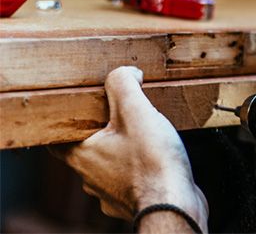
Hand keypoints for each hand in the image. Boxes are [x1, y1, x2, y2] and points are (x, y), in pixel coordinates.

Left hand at [49, 66, 207, 230]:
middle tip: (126, 115)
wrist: (176, 205)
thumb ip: (124, 84)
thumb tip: (126, 72)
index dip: (71, 119)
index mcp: (82, 154)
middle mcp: (90, 178)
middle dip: (105, 131)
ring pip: (110, 165)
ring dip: (124, 151)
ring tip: (147, 136)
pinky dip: (140, 169)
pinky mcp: (133, 202)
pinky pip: (130, 180)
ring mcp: (111, 194)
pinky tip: (158, 159)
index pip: (58, 136)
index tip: (89, 106)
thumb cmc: (154, 164)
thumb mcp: (137, 111)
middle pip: (87, 149)